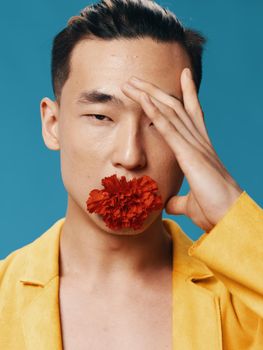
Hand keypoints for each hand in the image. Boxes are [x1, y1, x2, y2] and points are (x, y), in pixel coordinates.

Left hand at [121, 68, 242, 231]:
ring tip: (132, 82)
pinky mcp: (190, 155)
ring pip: (170, 112)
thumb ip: (178, 201)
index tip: (182, 75)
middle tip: (138, 78)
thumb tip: (168, 204)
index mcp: (201, 150)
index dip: (187, 94)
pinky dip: (156, 112)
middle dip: (156, 91)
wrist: (230, 220)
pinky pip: (169, 129)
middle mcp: (199, 141)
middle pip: (175, 108)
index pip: (193, 115)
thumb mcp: (191, 205)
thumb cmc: (216, 211)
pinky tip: (144, 100)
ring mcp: (195, 146)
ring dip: (149, 95)